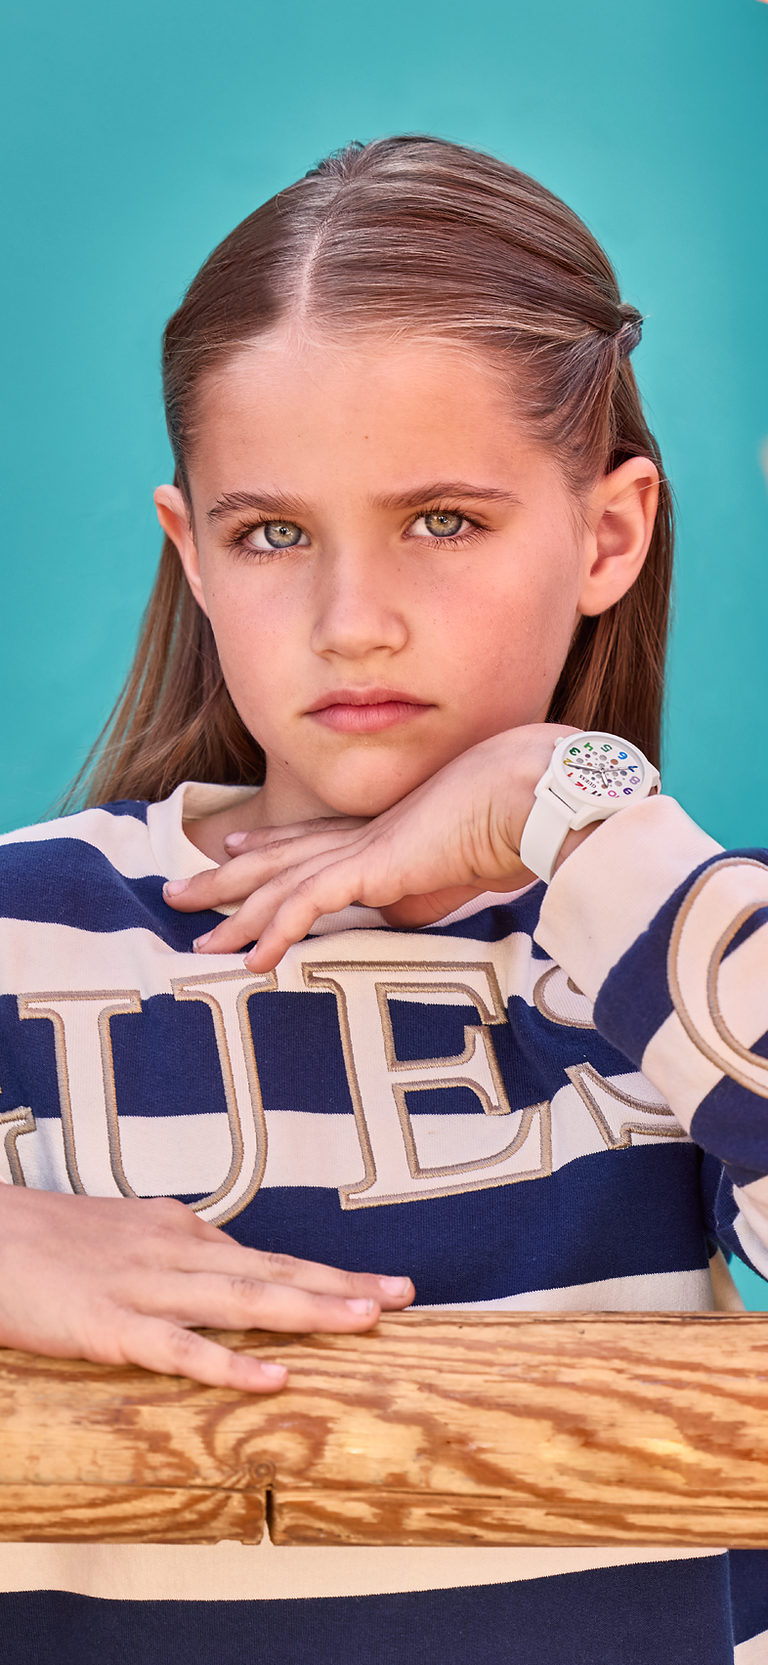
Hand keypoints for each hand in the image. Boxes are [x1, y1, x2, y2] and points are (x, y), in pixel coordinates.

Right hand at [0, 1186, 413, 1390]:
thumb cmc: (46, 1238)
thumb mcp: (121, 1231)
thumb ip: (172, 1248)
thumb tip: (219, 1258)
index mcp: (179, 1231)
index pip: (267, 1257)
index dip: (327, 1274)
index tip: (380, 1286)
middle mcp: (175, 1251)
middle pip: (273, 1270)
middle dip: (341, 1285)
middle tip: (404, 1295)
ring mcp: (146, 1287)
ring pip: (243, 1299)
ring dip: (309, 1309)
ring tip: (365, 1320)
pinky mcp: (111, 1327)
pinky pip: (181, 1348)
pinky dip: (231, 1362)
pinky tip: (274, 1375)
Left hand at [165, 723, 579, 968]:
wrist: (528, 795)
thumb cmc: (514, 824)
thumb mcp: (463, 867)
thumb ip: (429, 886)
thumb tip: (411, 908)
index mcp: (384, 829)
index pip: (312, 839)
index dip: (268, 846)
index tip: (234, 851)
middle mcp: (362, 835)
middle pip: (277, 859)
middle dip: (224, 879)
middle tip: (177, 892)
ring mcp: (361, 850)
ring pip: (279, 885)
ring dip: (234, 916)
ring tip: (198, 944)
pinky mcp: (370, 869)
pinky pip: (308, 905)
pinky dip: (276, 933)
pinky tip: (251, 960)